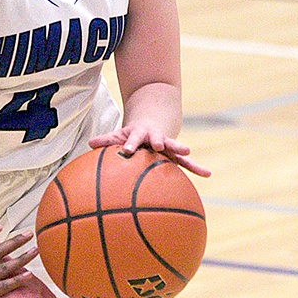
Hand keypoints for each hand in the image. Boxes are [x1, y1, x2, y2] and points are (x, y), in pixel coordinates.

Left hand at [89, 125, 210, 177]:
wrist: (151, 123)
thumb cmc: (131, 134)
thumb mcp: (119, 135)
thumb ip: (106, 140)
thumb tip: (89, 143)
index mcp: (140, 134)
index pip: (134, 139)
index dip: (130, 144)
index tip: (127, 150)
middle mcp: (155, 138)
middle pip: (158, 139)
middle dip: (159, 141)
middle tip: (160, 145)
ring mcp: (167, 145)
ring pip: (175, 148)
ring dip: (181, 150)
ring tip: (189, 152)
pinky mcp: (176, 154)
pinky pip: (187, 162)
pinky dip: (196, 168)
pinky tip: (208, 174)